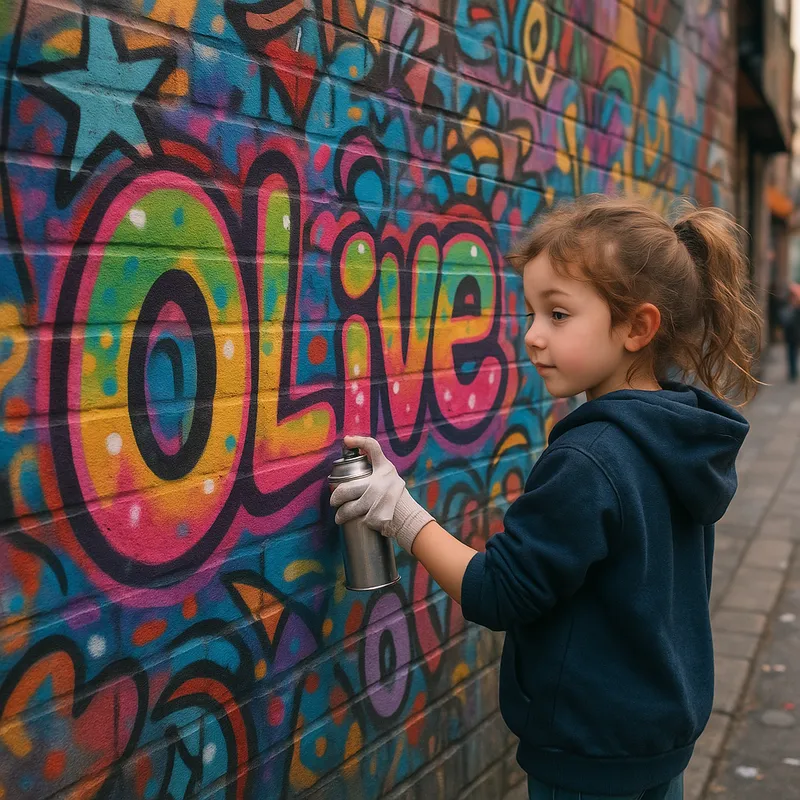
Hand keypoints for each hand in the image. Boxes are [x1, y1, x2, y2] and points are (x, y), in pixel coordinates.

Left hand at [330, 435, 433, 552]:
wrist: (408, 515)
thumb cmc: (393, 493)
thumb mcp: (387, 473)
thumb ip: (373, 461)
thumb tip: (349, 441)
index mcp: (384, 469)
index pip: (373, 447)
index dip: (359, 441)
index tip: (347, 440)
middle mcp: (382, 482)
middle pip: (346, 489)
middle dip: (335, 498)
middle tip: (334, 502)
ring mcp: (380, 500)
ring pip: (348, 509)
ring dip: (341, 515)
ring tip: (339, 517)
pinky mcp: (378, 516)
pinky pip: (359, 520)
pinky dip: (356, 523)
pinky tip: (355, 523)